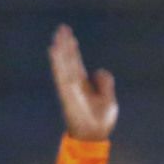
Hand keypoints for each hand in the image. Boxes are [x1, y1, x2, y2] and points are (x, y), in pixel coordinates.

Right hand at [48, 24, 116, 141]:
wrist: (95, 136)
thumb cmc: (101, 121)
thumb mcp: (109, 99)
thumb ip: (105, 83)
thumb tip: (99, 70)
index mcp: (83, 85)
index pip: (76, 62)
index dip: (73, 49)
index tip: (70, 36)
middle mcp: (74, 84)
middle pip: (68, 59)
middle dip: (65, 44)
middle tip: (62, 27)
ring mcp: (69, 87)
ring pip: (64, 64)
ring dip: (61, 49)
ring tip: (58, 34)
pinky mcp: (67, 92)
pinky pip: (61, 73)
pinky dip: (58, 62)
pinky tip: (54, 49)